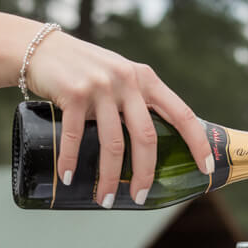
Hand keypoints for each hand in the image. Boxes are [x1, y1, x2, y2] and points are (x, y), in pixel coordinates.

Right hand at [27, 32, 212, 206]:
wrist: (42, 48)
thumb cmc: (85, 70)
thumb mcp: (120, 77)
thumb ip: (138, 101)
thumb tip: (154, 146)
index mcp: (145, 79)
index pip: (181, 113)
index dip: (197, 142)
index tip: (205, 168)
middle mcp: (127, 81)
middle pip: (146, 138)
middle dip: (144, 174)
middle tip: (139, 197)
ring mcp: (100, 86)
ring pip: (113, 144)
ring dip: (109, 177)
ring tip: (105, 199)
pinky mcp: (74, 92)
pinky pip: (77, 137)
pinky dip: (72, 161)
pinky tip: (69, 178)